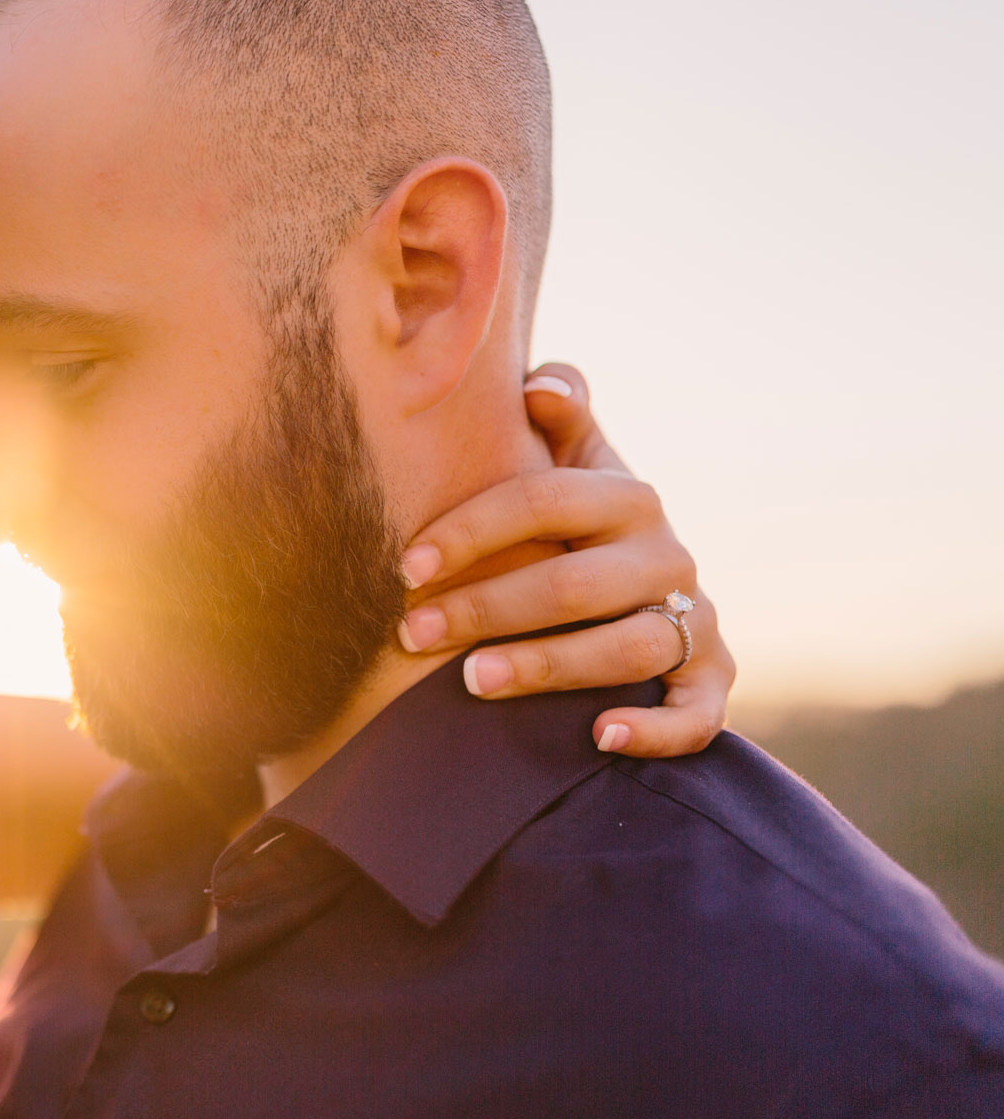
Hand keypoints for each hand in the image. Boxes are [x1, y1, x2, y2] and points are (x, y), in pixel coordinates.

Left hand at [395, 363, 733, 758]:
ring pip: (627, 648)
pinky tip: (600, 736)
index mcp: (629, 495)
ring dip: (548, 666)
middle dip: (484, 609)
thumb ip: (561, 417)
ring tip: (472, 681)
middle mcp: (669, 555)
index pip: (543, 501)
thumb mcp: (576, 463)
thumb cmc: (583, 524)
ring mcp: (694, 619)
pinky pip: (699, 714)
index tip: (405, 567)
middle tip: (412, 632)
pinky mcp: (712, 679)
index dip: (471, 531)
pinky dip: (657, 728)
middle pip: (573, 584)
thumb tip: (540, 383)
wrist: (654, 587)